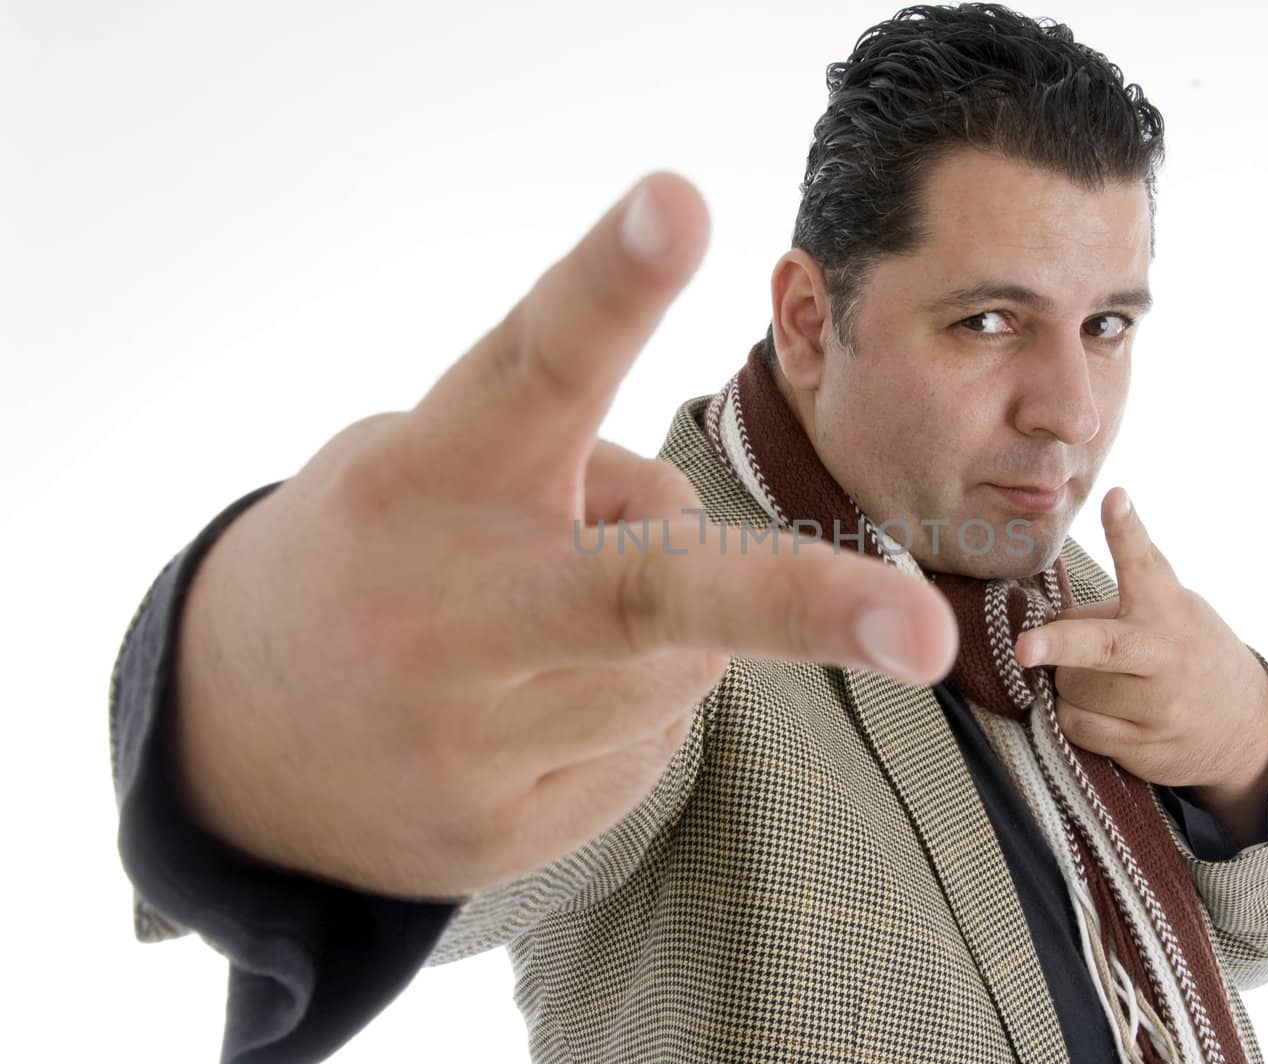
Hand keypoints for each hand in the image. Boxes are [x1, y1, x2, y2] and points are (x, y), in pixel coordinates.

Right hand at [170, 173, 957, 897]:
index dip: (610, 284)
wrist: (233, 737)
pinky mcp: (494, 833)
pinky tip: (523, 711)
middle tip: (921, 633)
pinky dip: (621, 711)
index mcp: (426, 473)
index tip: (681, 201)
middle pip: (649, 594)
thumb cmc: (384, 549)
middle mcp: (447, 609)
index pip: (531, 362)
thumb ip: (566, 473)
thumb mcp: (431, 463)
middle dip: (800, 608)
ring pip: (686, 666)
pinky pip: (649, 746)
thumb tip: (705, 549)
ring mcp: (467, 737)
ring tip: (537, 631)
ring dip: (662, 634)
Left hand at [1014, 487, 1267, 843]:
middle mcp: (1166, 658)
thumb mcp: (1176, 609)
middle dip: (1061, 644)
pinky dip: (1074, 715)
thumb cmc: (1189, 653)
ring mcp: (1157, 708)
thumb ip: (1130, 593)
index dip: (1127, 532)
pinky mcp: (1144, 747)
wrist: (1245, 728)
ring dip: (1068, 681)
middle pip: (1102, 648)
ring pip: (1074, 688)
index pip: (1145, 565)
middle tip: (1026, 648)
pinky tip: (1101, 709)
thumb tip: (1061, 601)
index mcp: (1169, 611)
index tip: (1115, 500)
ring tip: (1098, 678)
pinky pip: (1078, 726)